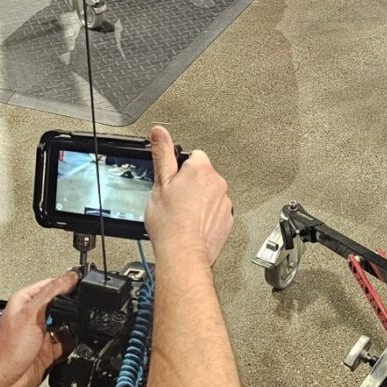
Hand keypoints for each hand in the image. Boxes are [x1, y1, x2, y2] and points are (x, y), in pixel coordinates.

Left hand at [0, 271, 78, 386]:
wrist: (1, 383)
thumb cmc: (5, 349)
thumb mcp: (30, 314)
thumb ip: (51, 293)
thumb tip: (69, 277)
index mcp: (26, 302)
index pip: (51, 285)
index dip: (67, 283)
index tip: (83, 282)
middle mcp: (34, 317)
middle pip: (62, 306)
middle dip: (73, 308)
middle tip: (84, 309)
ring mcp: (41, 336)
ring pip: (66, 326)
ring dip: (74, 327)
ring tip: (79, 328)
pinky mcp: (48, 353)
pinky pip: (67, 345)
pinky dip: (74, 344)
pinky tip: (76, 343)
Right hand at [144, 125, 232, 265]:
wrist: (183, 254)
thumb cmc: (170, 223)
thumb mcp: (159, 184)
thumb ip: (162, 154)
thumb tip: (159, 132)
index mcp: (200, 169)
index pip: (192, 156)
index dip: (179, 169)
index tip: (173, 181)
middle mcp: (217, 183)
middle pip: (202, 175)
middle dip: (190, 184)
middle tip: (175, 199)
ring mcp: (224, 202)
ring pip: (210, 194)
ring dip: (199, 201)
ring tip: (183, 215)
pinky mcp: (227, 219)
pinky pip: (216, 211)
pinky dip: (206, 216)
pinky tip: (193, 225)